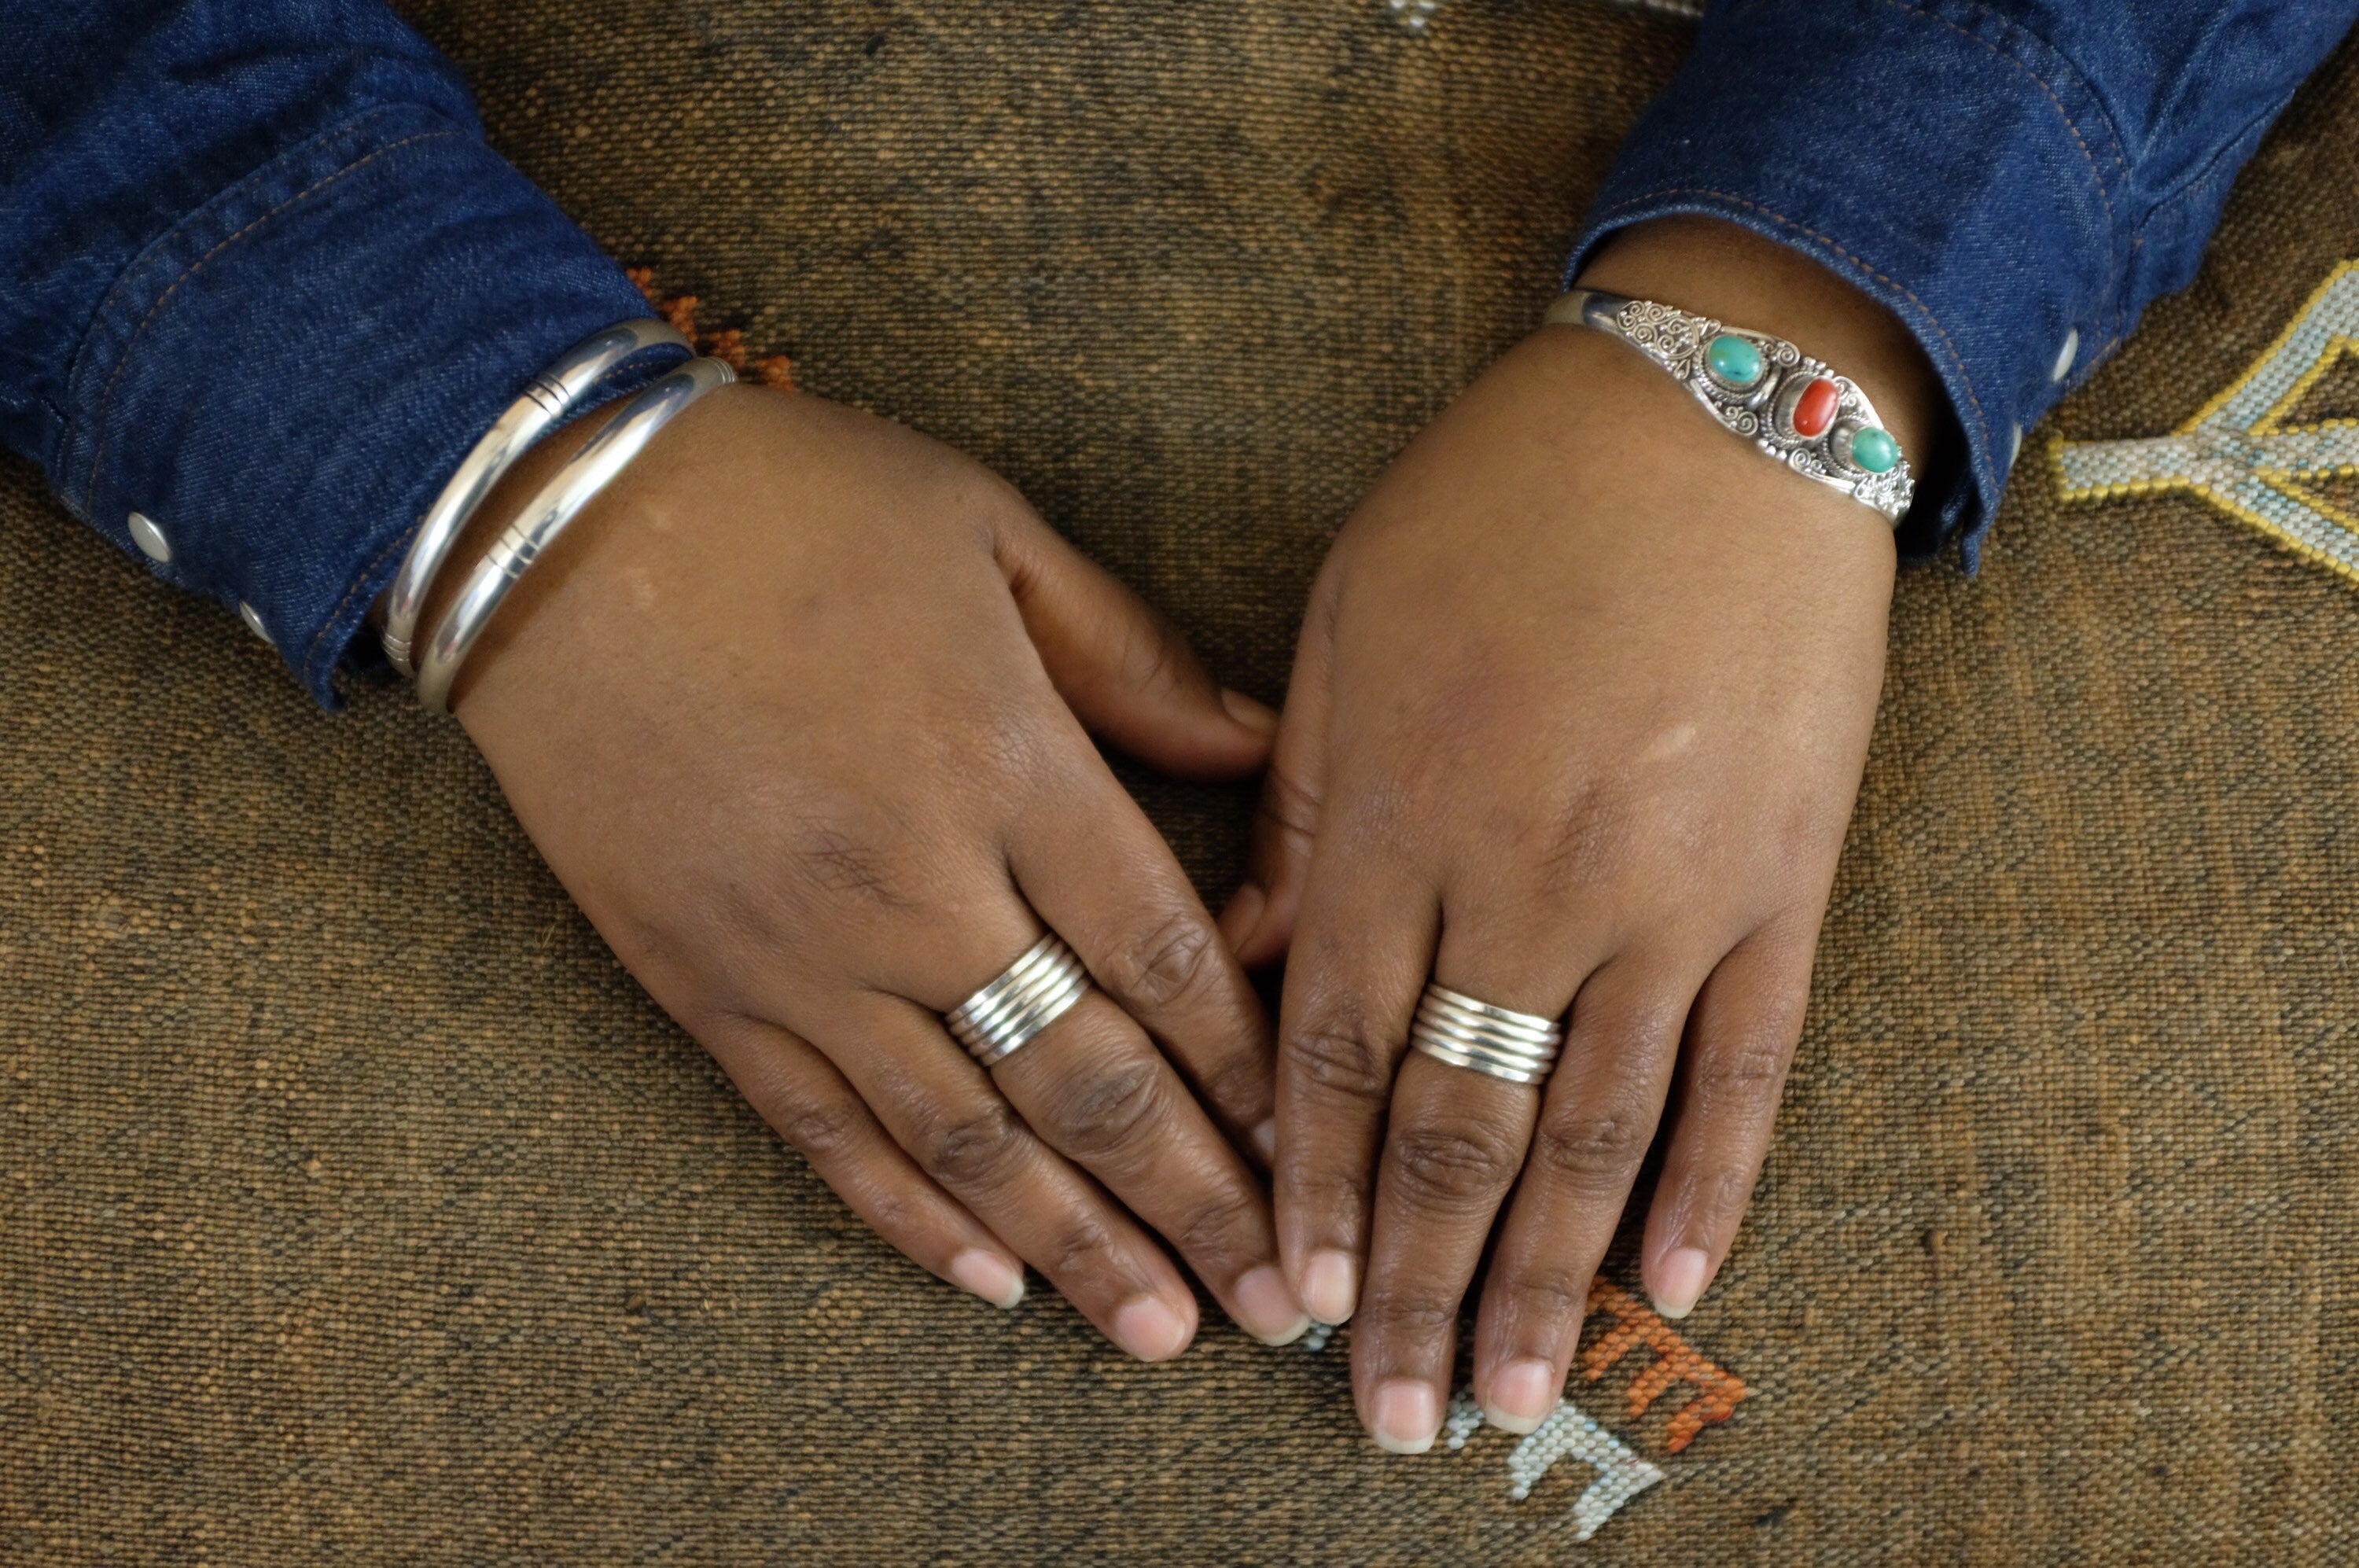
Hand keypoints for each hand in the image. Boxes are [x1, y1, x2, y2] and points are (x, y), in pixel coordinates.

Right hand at [428, 382, 1309, 1358]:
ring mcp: (803, 952)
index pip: (1163, 961)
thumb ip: (1131, 657)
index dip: (1252, 1074)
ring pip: (965, 1136)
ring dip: (1073, 1246)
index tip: (1315, 1155)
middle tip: (1276, 1304)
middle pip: (1087, 1079)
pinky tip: (984, 1280)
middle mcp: (917, 886)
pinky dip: (906, 1215)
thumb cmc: (791, 505)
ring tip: (1160, 1331)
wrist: (547, 525)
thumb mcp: (991, 533)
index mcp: (1007, 765)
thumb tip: (1257, 740)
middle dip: (1195, 1201)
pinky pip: (823, 1130)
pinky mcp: (706, 987)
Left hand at [1225, 218, 1943, 1445]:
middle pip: (1460, 1128)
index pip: (1343, 1053)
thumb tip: (1259, 960)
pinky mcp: (1783, 887)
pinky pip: (1746, 1068)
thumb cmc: (1505, 503)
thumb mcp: (1352, 624)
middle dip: (1417, 1282)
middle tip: (1389, 1414)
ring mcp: (1667, 897)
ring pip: (1594, 1130)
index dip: (1318, 1190)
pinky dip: (1708, 1183)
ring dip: (1545, 1280)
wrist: (1719, 411)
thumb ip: (1301, 807)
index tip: (1294, 1299)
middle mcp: (1527, 885)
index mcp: (1402, 819)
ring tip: (1510, 1394)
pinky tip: (1669, 1285)